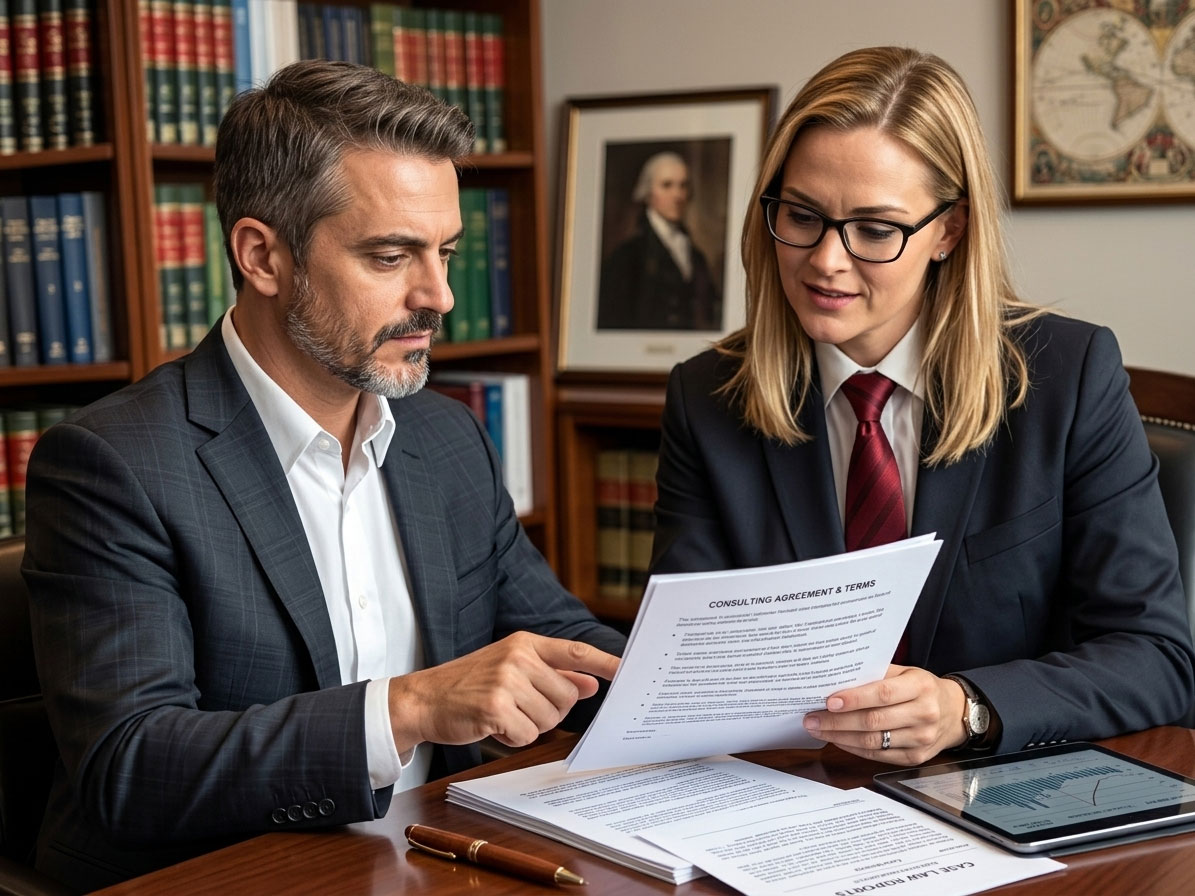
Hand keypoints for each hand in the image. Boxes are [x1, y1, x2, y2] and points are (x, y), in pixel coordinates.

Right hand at [387, 632, 620, 752]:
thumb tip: (591, 683)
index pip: (575, 652)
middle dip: (549, 711)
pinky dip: (512, 738)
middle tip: (518, 707)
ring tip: (502, 713)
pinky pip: (527, 735)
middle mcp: (518, 657)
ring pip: (549, 719)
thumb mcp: (511, 670)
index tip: (629, 671)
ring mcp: (506, 681)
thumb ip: (553, 674)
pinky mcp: (495, 707)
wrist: (423, 699)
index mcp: (524, 643)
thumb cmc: (469, 685)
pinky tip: (492, 724)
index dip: (605, 663)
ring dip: (529, 726)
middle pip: (566, 697)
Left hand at [801, 666, 967, 764]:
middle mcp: (924, 714)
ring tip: (818, 730)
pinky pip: (878, 756)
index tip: (828, 701)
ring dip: (840, 737)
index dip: (854, 699)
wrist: (954, 712)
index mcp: (921, 686)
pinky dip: (854, 749)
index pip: (882, 694)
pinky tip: (838, 740)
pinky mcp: (916, 758)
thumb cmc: (921, 688)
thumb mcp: (906, 673)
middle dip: (837, 721)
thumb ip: (877, 675)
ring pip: (873, 742)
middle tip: (812, 719)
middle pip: (873, 721)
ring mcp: (922, 739)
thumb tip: (837, 679)